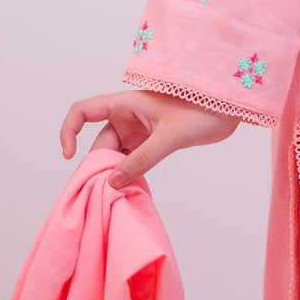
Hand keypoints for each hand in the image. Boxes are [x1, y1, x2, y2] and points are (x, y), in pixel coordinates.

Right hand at [59, 88, 240, 189]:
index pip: (84, 110)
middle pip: (99, 142)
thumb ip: (141, 160)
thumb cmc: (202, 111)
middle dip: (97, 165)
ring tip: (115, 196)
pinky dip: (126, 175)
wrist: (229, 110)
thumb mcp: (169, 137)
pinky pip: (129, 160)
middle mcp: (128, 115)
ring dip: (112, 173)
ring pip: (114, 154)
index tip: (69, 157)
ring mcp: (139, 129)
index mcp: (127, 103)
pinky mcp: (150, 142)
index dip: (70, 130)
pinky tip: (128, 191)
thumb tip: (112, 183)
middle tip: (102, 193)